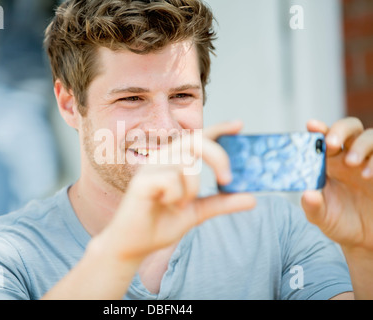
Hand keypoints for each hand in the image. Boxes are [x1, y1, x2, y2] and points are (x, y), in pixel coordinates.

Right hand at [99, 121, 256, 261]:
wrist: (135, 246)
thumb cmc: (161, 224)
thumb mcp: (198, 212)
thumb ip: (221, 203)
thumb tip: (252, 199)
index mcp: (175, 162)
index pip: (198, 139)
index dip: (218, 129)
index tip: (239, 125)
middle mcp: (162, 159)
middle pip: (196, 141)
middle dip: (217, 157)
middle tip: (227, 180)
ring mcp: (150, 167)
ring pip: (186, 164)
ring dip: (191, 189)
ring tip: (179, 205)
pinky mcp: (142, 180)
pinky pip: (171, 179)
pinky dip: (175, 196)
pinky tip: (163, 204)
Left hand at [302, 117, 372, 250]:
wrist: (366, 238)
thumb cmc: (340, 222)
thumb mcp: (322, 218)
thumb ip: (313, 207)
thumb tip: (307, 194)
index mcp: (330, 162)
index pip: (323, 138)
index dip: (318, 129)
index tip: (311, 126)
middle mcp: (351, 156)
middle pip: (350, 128)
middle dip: (340, 130)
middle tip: (331, 143)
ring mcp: (371, 162)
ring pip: (371, 137)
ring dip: (361, 146)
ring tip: (352, 163)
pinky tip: (370, 174)